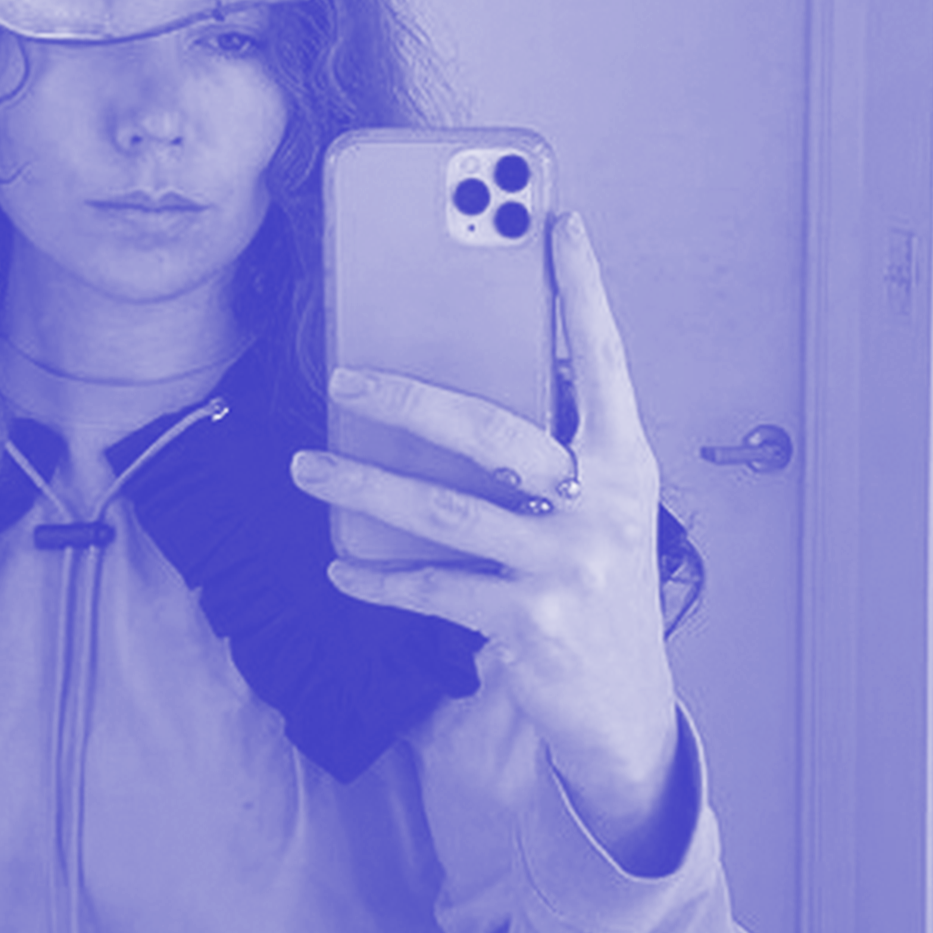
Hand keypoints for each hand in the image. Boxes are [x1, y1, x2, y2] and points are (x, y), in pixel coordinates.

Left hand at [291, 211, 683, 868]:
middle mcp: (603, 506)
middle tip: (340, 378)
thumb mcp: (596, 512)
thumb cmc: (595, 589)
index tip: (558, 220)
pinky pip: (430, 585)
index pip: (606, 360)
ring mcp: (566, 567)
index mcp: (625, 464)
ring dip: (361, 484)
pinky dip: (376, 576)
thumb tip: (451, 390)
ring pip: (439, 508)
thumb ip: (549, 454)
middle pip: (489, 430)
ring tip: (306, 466)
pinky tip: (341, 565)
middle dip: (404, 396)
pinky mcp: (526, 624)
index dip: (583, 290)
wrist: (625, 712)